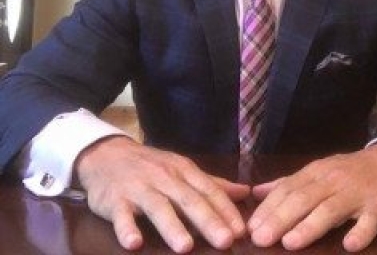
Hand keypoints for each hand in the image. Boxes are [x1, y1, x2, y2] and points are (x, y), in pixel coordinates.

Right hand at [75, 136, 249, 252]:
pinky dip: (127, 228)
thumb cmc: (151, 166)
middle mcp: (164, 177)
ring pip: (158, 207)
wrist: (107, 154)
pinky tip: (134, 243)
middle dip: (208, 220)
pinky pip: (121, 215)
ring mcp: (139, 187)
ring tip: (185, 247)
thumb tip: (245, 192)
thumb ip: (212, 184)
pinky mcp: (115, 199)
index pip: (209, 190)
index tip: (241, 230)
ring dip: (172, 226)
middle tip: (225, 241)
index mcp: (183, 170)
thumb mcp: (182, 169)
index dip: (225, 210)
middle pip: (188, 200)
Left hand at [248, 144, 376, 251]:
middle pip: (304, 199)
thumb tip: (257, 192)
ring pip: (331, 209)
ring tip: (290, 243)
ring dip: (310, 226)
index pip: (288, 189)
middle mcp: (333, 181)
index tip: (250, 226)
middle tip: (261, 238)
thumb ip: (288, 182)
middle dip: (280, 218)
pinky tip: (349, 245)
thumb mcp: (319, 171)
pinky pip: (370, 221)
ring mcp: (357, 193)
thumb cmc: (351, 171)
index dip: (269, 208)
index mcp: (316, 173)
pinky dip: (360, 232)